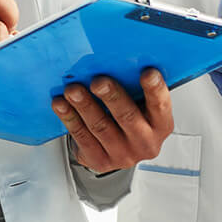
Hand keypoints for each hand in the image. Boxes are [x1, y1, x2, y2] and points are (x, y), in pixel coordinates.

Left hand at [51, 69, 173, 172]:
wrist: (117, 150)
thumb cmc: (130, 118)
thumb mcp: (140, 105)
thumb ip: (134, 88)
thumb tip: (116, 61)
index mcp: (160, 124)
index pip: (160, 105)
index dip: (155, 89)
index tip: (147, 72)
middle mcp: (145, 142)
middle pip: (127, 116)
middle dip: (111, 97)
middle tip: (98, 81)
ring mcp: (123, 154)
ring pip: (100, 126)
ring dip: (85, 106)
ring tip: (73, 90)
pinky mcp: (100, 161)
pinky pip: (82, 137)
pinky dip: (70, 118)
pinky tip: (61, 104)